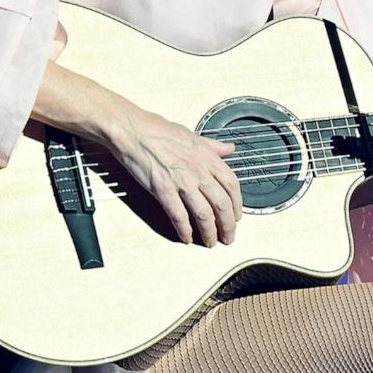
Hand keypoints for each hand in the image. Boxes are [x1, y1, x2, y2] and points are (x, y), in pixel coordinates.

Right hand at [105, 109, 242, 246]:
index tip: (237, 217)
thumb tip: (230, 149)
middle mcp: (199, 170)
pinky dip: (184, 230)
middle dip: (227, 225)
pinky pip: (178, 216)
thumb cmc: (160, 131)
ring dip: (209, 232)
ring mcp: (182, 181)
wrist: (134, 131)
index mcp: (208, 157)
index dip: (237, 205)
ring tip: (210, 242)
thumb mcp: (193, 136)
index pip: (232, 186)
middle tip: (227, 237)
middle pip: (221, 204)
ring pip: (203, 214)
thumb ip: (213, 147)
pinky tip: (186, 238)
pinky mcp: (163, 190)